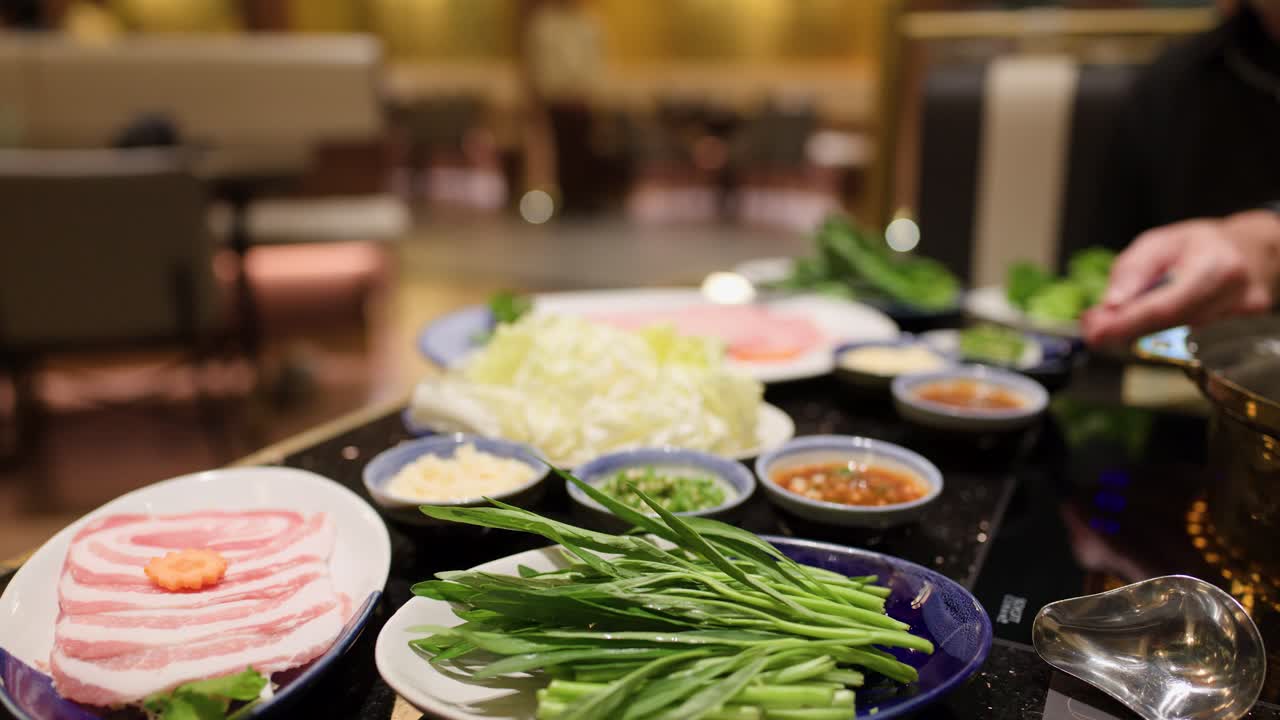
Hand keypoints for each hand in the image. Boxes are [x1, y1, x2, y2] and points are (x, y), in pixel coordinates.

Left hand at [1082, 211, 1279, 346]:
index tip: (1095, 333)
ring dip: (1137, 334)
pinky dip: (1157, 336)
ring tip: (1110, 322)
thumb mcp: (1158, 243)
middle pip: (1170, 327)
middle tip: (1092, 330)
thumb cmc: (1198, 245)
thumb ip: (1132, 271)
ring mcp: (1239, 319)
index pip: (1166, 306)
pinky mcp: (1238, 335)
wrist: (1247, 253)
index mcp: (1216, 266)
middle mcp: (1235, 296)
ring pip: (1177, 338)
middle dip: (1125, 332)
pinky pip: (1188, 341)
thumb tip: (1111, 304)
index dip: (1127, 324)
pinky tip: (1139, 325)